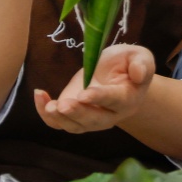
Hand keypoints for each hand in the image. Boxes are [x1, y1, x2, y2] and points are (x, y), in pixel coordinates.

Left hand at [33, 43, 155, 133]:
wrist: (119, 76)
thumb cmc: (129, 64)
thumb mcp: (140, 56)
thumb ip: (142, 63)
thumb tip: (139, 73)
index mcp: (127, 99)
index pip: (114, 100)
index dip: (100, 97)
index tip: (84, 94)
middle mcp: (110, 115)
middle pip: (94, 119)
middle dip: (77, 113)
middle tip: (63, 105)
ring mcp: (91, 119)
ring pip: (75, 125)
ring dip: (60, 118)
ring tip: (48, 104)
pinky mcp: (74, 116)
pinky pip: (59, 122)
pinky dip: (46, 115)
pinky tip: (39, 96)